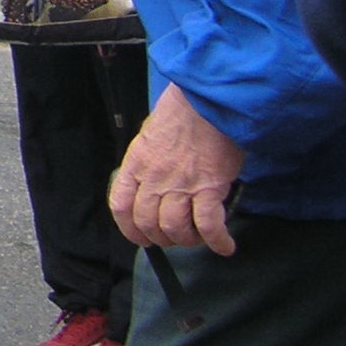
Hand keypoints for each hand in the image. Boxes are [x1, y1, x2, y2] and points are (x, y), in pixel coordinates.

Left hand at [109, 82, 243, 255]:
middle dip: (162, 238)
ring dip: (188, 240)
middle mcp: (153, 177)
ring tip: (199, 236)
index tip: (143, 238)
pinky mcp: (209, 187)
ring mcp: (180, 184)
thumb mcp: (151, 137)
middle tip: (176, 236)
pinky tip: (225, 246)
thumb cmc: (181, 113)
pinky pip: (209, 226)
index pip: (120, 206)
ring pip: (175, 229)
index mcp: (136, 163)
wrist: (205, 100)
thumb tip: (155, 187)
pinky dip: (217, 241)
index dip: (130, 229)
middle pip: (148, 223)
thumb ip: (149, 164)